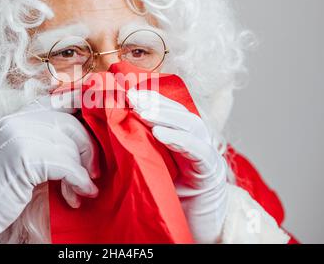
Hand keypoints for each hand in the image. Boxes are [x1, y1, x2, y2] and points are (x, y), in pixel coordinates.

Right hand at [0, 91, 99, 241]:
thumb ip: (42, 140)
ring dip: (83, 172)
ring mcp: (20, 136)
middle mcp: (17, 121)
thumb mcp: (19, 154)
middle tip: (93, 171)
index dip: (79, 102)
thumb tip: (81, 141)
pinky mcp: (25, 157)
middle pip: (70, 124)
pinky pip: (67, 165)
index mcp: (15, 117)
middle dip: (88, 149)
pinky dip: (78, 181)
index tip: (96, 110)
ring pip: (71, 146)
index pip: (54, 99)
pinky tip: (78, 194)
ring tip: (82, 190)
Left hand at [127, 88, 227, 242]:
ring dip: (166, 116)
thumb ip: (139, 149)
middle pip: (182, 114)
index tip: (128, 92)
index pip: (170, 112)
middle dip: (157, 103)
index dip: (152, 100)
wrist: (189, 232)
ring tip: (142, 112)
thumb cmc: (165, 201)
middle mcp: (197, 144)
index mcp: (182, 142)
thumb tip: (112, 129)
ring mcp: (207, 158)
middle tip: (132, 96)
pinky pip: (200, 152)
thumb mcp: (148, 169)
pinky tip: (160, 134)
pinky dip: (181, 140)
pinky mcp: (211, 175)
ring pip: (192, 126)